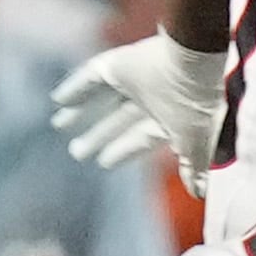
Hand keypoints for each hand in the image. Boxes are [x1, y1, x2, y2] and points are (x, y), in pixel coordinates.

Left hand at [52, 32, 228, 187]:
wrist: (195, 63)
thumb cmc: (197, 107)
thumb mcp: (196, 145)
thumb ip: (193, 168)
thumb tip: (198, 193)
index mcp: (169, 119)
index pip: (141, 138)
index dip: (123, 150)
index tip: (104, 162)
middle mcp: (150, 99)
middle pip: (117, 121)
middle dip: (98, 136)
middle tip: (77, 152)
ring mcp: (132, 80)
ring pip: (101, 99)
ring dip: (80, 112)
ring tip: (59, 125)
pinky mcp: (117, 64)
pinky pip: (90, 77)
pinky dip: (75, 88)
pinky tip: (58, 99)